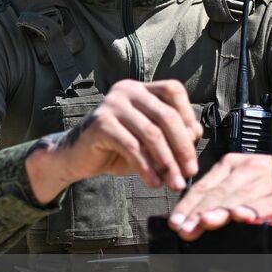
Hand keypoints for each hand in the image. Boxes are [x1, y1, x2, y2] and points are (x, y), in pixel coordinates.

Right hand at [25, 79, 201, 204]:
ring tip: (174, 183)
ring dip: (167, 163)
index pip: (173, 91)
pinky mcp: (100, 124)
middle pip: (166, 115)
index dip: (188, 115)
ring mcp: (112, 104)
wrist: (75, 157)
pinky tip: (154, 183)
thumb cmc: (115, 147)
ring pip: (151, 134)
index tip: (194, 145)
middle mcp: (127, 90)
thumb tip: (196, 133)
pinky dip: (146, 168)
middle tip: (190, 173)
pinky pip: (132, 147)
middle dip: (182, 147)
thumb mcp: (147, 139)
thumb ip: (170, 134)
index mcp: (140, 88)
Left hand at [167, 153, 271, 239]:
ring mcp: (264, 181)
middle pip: (216, 193)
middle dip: (196, 212)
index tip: (175, 221)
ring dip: (218, 212)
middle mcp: (245, 170)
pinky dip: (251, 211)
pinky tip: (241, 218)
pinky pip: (263, 204)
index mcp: (232, 164)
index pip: (203, 186)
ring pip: (236, 198)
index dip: (187, 205)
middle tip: (183, 227)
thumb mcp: (246, 178)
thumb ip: (222, 193)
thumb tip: (195, 217)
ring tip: (202, 223)